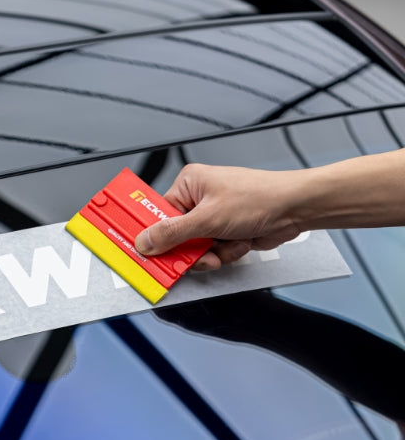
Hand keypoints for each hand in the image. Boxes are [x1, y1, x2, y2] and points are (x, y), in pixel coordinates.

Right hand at [134, 163, 302, 269]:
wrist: (295, 209)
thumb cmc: (259, 198)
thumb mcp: (208, 218)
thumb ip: (173, 233)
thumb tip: (145, 241)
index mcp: (188, 185)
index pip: (157, 214)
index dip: (152, 235)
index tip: (144, 251)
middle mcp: (198, 200)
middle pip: (174, 236)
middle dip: (189, 249)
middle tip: (194, 255)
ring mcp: (212, 218)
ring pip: (194, 249)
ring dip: (210, 253)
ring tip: (225, 244)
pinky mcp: (224, 232)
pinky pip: (211, 252)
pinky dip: (224, 253)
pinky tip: (237, 242)